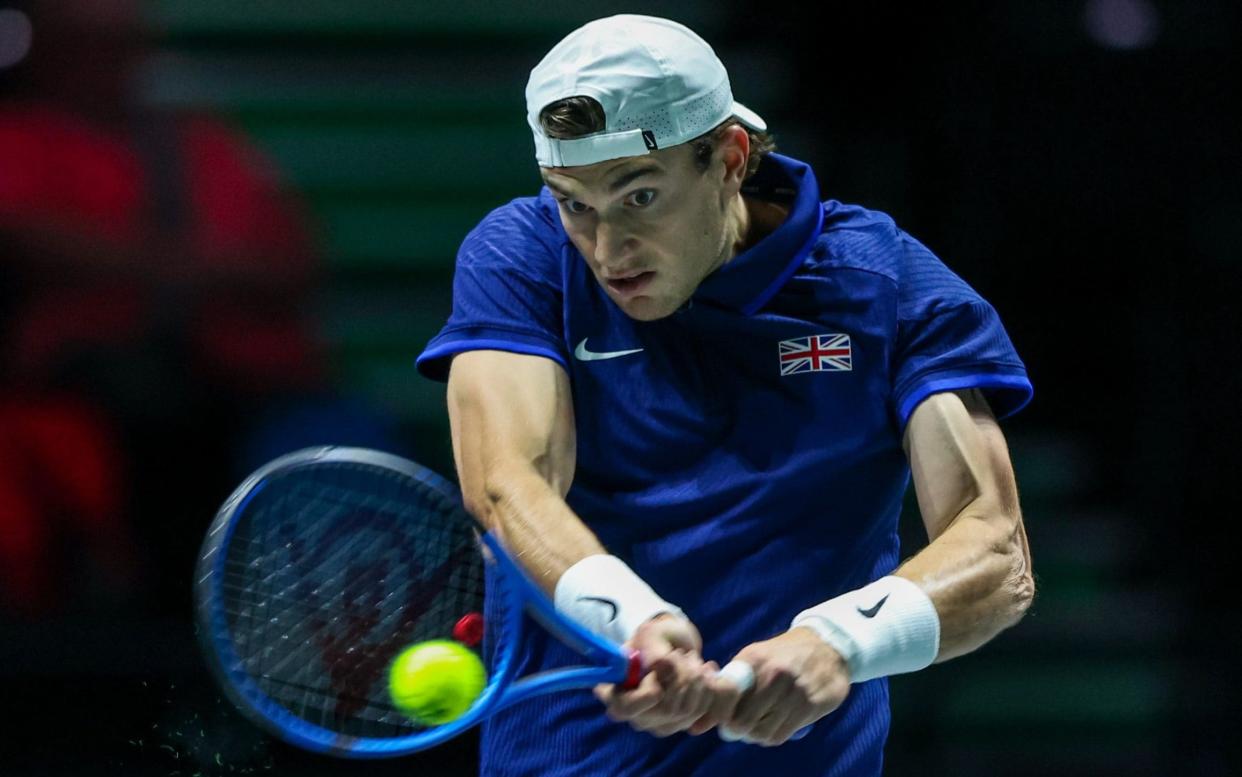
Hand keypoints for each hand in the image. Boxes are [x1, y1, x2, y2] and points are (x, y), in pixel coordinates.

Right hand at [594, 613, 718, 736]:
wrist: (674, 646)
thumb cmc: (656, 638)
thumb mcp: (650, 634)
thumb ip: (652, 648)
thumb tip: (660, 664)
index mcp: (616, 694)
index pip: (626, 708)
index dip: (644, 696)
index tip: (658, 678)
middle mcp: (636, 715)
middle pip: (665, 711)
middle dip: (680, 676)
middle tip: (680, 653)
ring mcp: (659, 724)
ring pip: (687, 711)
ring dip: (695, 678)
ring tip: (691, 657)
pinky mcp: (681, 723)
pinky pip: (703, 711)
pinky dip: (708, 686)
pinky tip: (706, 669)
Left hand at [718, 627, 851, 745]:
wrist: (826, 645)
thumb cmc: (781, 656)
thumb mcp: (755, 657)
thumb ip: (728, 684)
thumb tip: (698, 722)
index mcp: (754, 658)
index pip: (725, 697)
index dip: (718, 714)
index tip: (721, 718)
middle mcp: (774, 673)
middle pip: (742, 721)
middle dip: (737, 728)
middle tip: (740, 725)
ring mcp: (795, 690)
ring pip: (762, 732)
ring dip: (755, 734)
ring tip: (758, 724)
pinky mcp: (812, 704)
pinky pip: (782, 734)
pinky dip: (772, 736)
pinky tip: (774, 726)